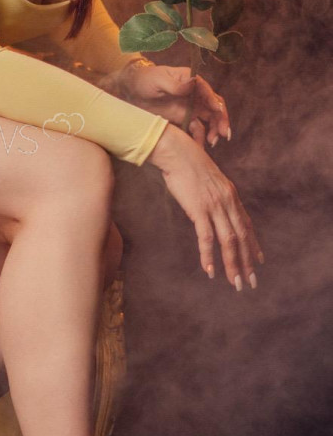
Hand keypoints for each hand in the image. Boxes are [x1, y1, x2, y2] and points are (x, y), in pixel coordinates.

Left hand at [106, 59, 230, 147]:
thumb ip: (175, 84)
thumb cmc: (144, 80)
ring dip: (214, 130)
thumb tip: (193, 83)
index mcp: (191, 80)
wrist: (130, 91)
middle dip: (222, 120)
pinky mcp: (184, 118)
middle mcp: (195, 93)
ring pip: (210, 119)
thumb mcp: (158, 80)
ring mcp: (191, 107)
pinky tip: (201, 147)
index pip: (208, 91)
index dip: (215, 103)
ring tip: (213, 142)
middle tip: (224, 134)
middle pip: (214, 107)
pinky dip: (201, 137)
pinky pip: (197, 128)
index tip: (218, 113)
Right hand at [148, 125, 263, 288]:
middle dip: (247, 262)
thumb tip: (213, 208)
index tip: (259, 262)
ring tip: (235, 283)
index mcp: (231, 196)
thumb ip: (215, 196)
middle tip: (250, 282)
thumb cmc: (188, 164)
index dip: (254, 245)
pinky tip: (210, 270)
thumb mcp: (209, 180)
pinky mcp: (199, 209)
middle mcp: (227, 203)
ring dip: (232, 264)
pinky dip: (208, 255)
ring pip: (229, 241)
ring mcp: (215, 206)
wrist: (177, 152)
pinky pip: (206, 237)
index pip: (247, 225)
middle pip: (242, 237)